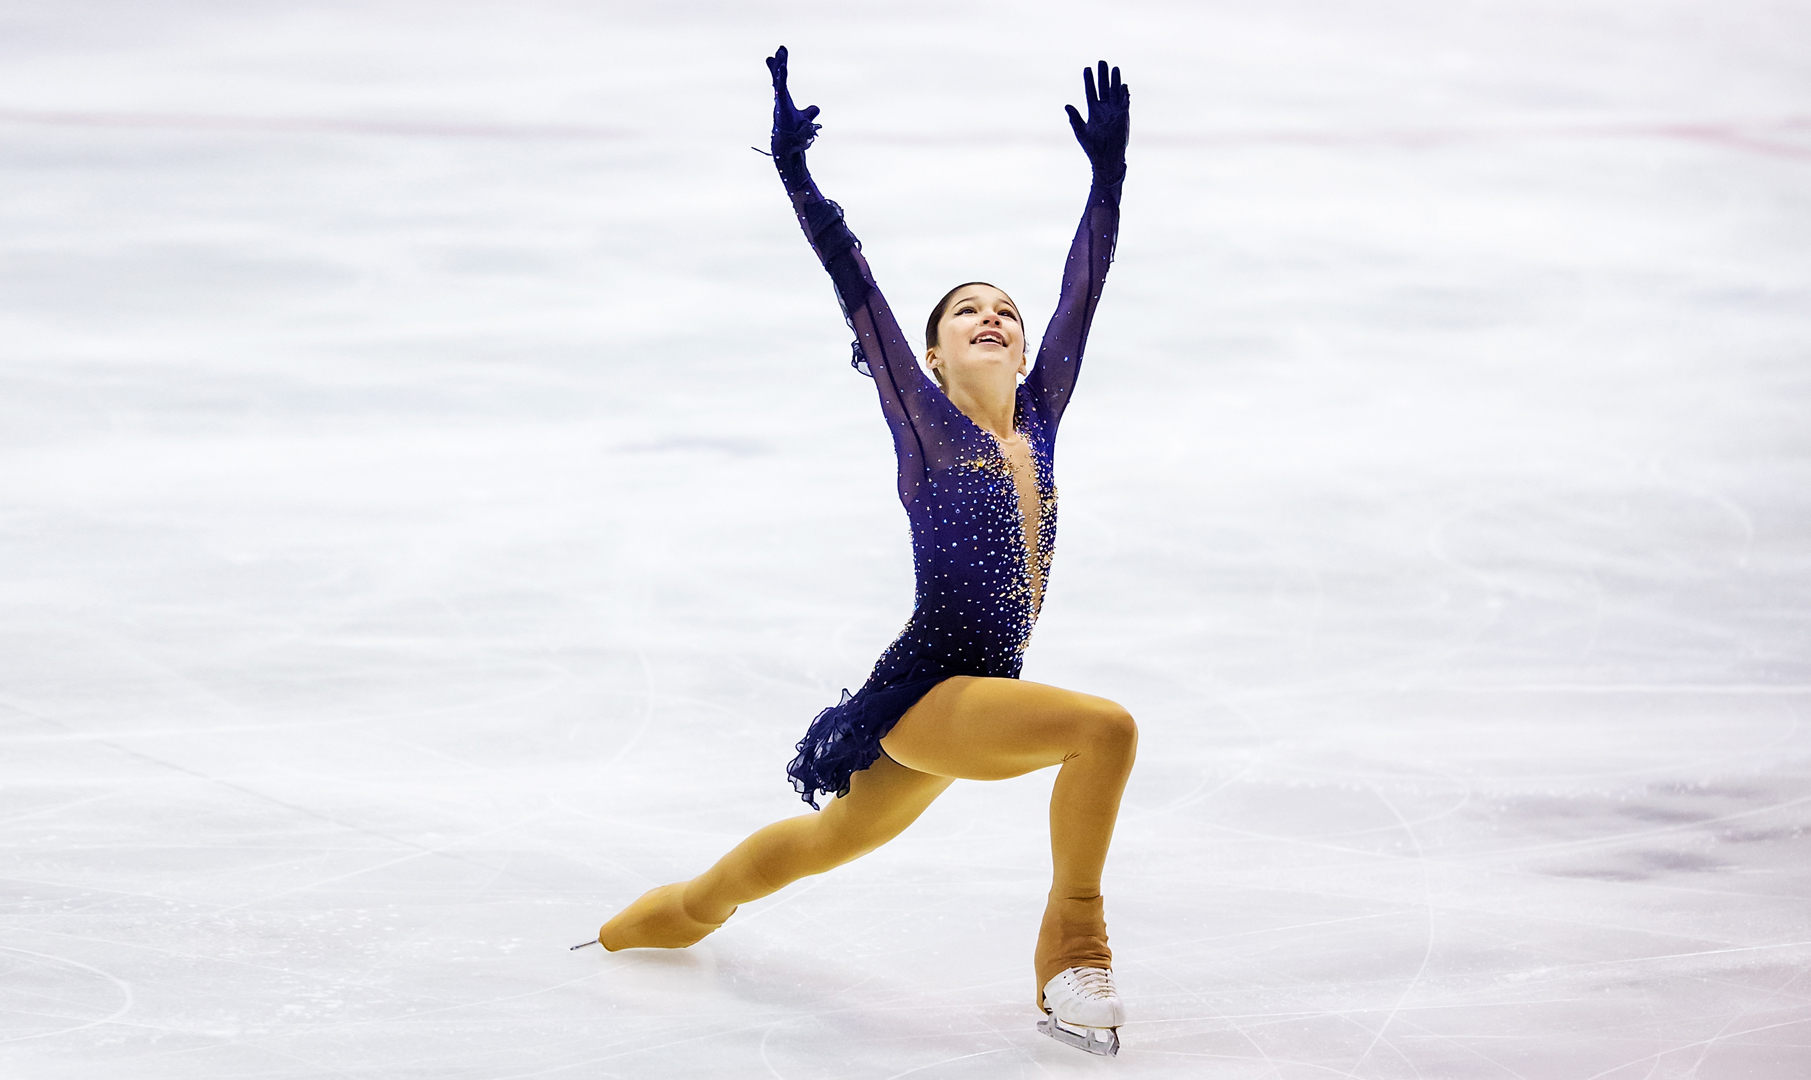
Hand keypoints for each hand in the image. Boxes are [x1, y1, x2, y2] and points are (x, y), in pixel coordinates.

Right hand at [766, 45, 820, 155]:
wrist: (788, 146)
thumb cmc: (794, 134)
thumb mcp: (804, 119)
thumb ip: (809, 112)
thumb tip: (816, 108)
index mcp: (784, 100)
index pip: (781, 81)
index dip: (779, 68)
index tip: (779, 55)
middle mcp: (780, 99)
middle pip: (778, 76)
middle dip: (779, 62)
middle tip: (781, 49)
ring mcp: (779, 102)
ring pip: (778, 80)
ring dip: (780, 65)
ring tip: (781, 52)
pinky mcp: (781, 105)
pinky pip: (781, 88)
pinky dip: (781, 76)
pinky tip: (782, 66)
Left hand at [1064, 61, 1129, 180]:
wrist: (1106, 158)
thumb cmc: (1092, 148)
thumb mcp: (1081, 132)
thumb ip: (1074, 118)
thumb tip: (1066, 105)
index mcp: (1093, 111)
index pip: (1091, 91)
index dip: (1089, 80)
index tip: (1087, 68)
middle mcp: (1104, 108)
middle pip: (1103, 87)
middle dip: (1103, 75)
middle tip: (1102, 62)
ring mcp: (1114, 111)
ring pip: (1114, 91)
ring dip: (1114, 80)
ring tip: (1114, 68)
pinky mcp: (1123, 116)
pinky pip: (1124, 102)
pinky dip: (1124, 94)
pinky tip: (1122, 85)